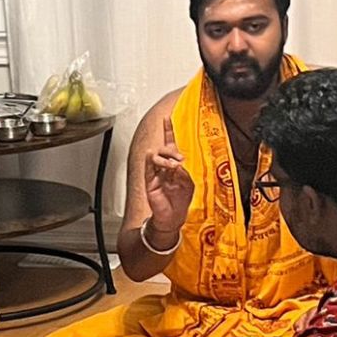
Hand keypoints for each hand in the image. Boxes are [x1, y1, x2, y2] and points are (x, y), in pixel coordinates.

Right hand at [144, 116, 193, 239]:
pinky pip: (148, 167)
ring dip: (165, 158)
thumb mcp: (188, 184)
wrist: (172, 217)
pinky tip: (153, 157)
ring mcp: (156, 173)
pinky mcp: (150, 181)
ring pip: (156, 156)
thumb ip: (183, 172)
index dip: (168, 130)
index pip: (170, 144)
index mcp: (175, 165)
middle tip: (179, 158)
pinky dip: (151, 160)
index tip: (166, 118)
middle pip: (164, 148)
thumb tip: (177, 163)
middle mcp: (164, 167)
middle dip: (171, 149)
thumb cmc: (181, 201)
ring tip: (173, 166)